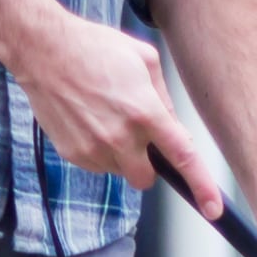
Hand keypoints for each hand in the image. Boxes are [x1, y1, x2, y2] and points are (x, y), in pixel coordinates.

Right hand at [15, 7, 223, 218]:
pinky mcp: (73, 154)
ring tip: (105, 118)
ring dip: (121, 155)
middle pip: (147, 179)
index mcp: (144, 112)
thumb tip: (173, 128)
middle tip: (137, 138)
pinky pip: (97, 165)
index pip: (182, 157)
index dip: (201, 186)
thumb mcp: (144, 60)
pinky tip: (88, 121)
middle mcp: (120, 137)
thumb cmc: (95, 48)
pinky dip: (99, 151)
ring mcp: (94, 149)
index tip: (213, 208)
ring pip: (120, 172)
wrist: (43, 50)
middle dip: (148, 165)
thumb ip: (164, 98)